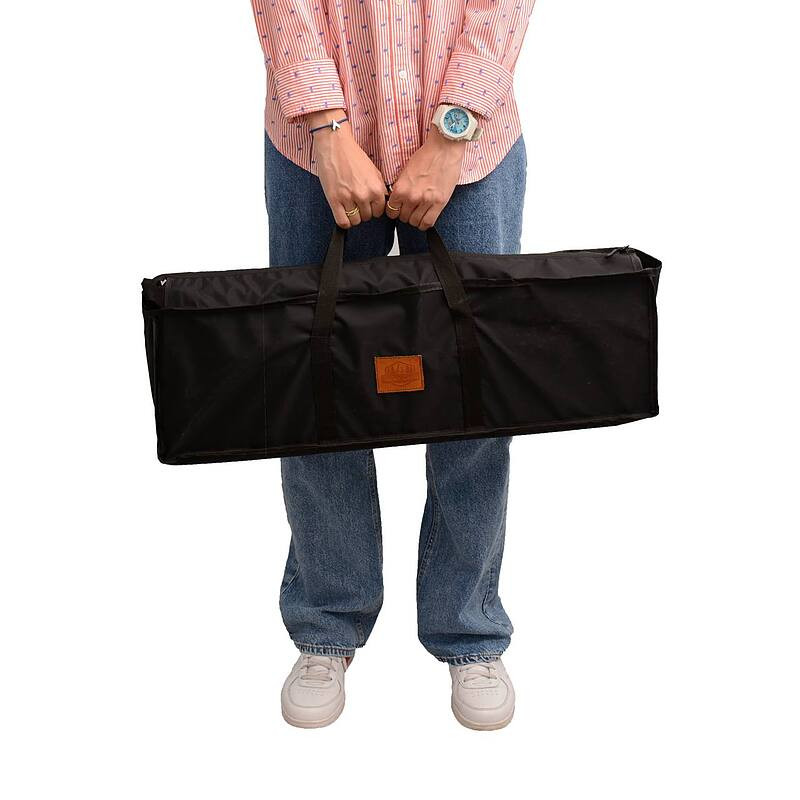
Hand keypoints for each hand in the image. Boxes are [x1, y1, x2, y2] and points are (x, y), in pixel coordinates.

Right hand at [307, 109, 386, 227]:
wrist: (335, 145)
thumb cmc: (353, 155)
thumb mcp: (374, 171)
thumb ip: (379, 188)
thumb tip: (381, 202)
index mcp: (376, 188)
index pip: (379, 212)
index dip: (373, 209)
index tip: (368, 205)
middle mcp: (363, 195)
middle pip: (367, 217)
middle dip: (363, 211)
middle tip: (356, 202)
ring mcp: (348, 198)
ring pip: (355, 221)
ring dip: (353, 216)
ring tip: (349, 205)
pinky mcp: (334, 200)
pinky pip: (343, 222)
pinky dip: (344, 221)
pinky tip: (343, 213)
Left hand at [386, 126, 466, 229]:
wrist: (444, 149)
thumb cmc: (426, 156)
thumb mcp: (406, 172)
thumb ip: (401, 188)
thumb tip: (397, 201)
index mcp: (401, 188)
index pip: (391, 211)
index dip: (394, 211)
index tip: (398, 209)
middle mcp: (412, 197)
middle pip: (403, 218)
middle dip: (405, 214)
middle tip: (410, 208)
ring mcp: (426, 201)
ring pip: (415, 222)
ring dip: (415, 219)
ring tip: (419, 212)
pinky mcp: (439, 203)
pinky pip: (428, 223)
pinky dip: (425, 223)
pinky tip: (425, 217)